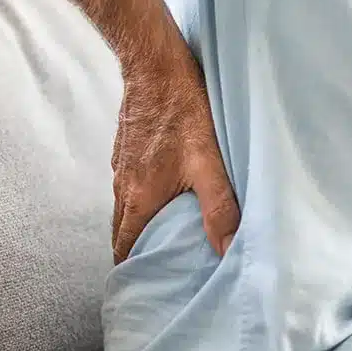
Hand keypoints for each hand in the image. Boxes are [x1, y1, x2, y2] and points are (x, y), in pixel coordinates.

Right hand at [111, 46, 239, 264]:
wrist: (154, 63)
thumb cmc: (182, 110)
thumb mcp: (208, 162)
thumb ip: (220, 208)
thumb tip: (228, 250)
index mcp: (139, 197)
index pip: (125, 248)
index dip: (132, 270)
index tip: (143, 288)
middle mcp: (124, 184)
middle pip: (124, 230)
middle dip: (138, 253)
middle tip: (159, 268)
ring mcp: (123, 164)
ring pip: (127, 206)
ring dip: (141, 224)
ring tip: (167, 237)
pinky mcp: (128, 146)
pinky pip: (131, 182)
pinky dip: (143, 198)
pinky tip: (166, 193)